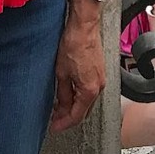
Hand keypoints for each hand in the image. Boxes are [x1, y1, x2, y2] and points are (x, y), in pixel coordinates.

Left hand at [50, 14, 105, 133]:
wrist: (84, 26)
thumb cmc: (74, 44)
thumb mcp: (62, 72)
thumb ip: (62, 93)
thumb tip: (61, 107)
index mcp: (90, 90)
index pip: (77, 115)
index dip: (64, 123)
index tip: (54, 127)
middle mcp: (98, 86)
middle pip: (83, 109)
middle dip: (68, 115)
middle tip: (54, 117)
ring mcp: (100, 78)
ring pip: (86, 99)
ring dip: (73, 104)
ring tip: (58, 104)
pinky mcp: (99, 70)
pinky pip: (89, 89)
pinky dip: (79, 94)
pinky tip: (69, 90)